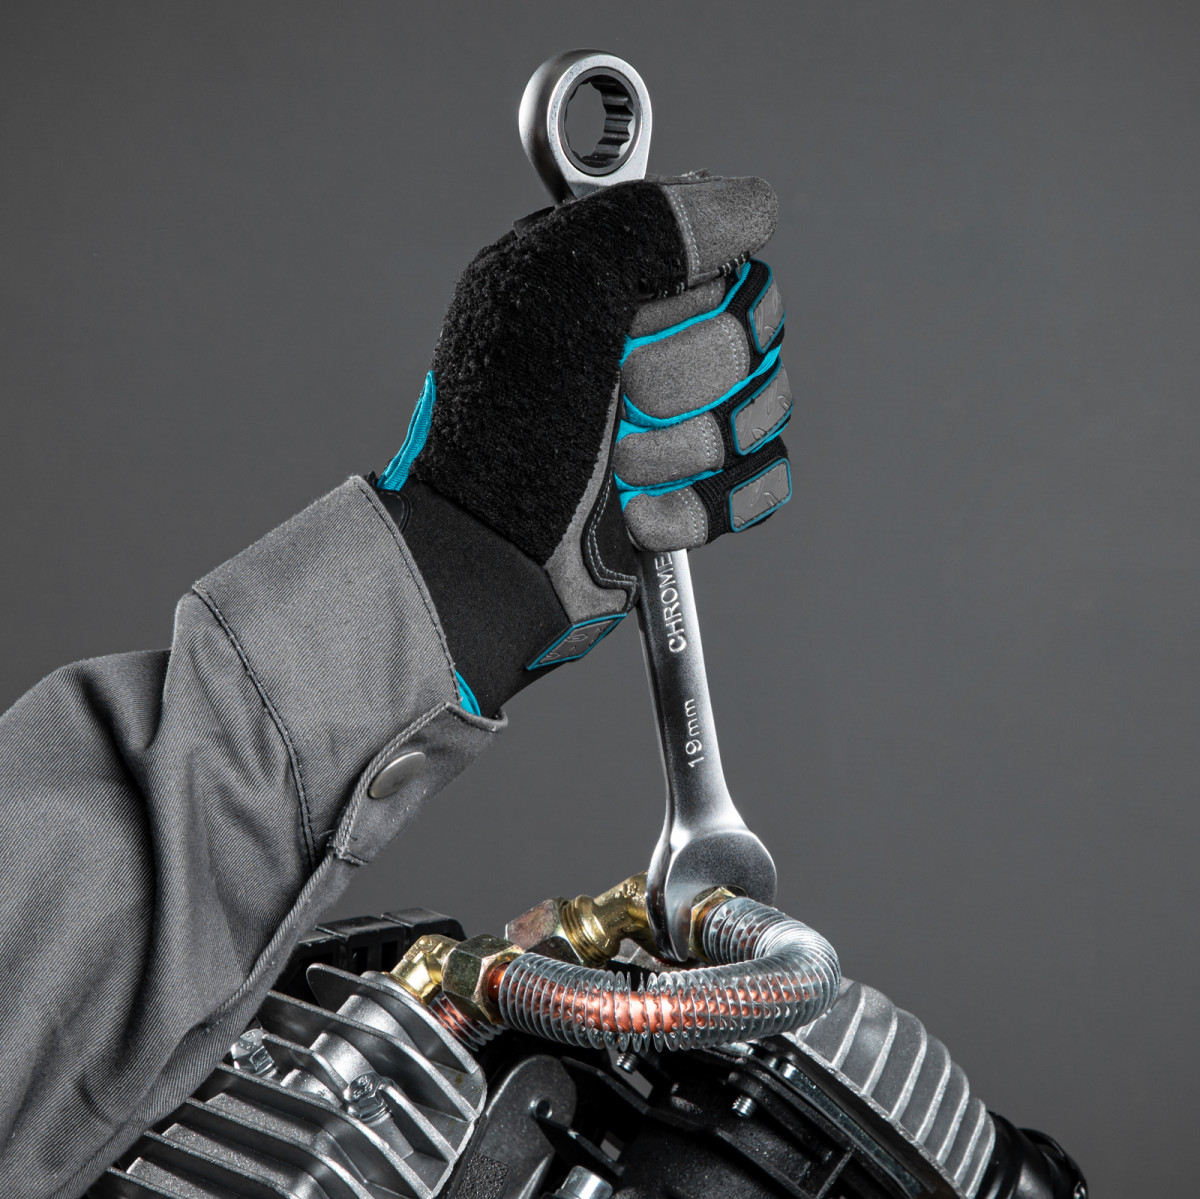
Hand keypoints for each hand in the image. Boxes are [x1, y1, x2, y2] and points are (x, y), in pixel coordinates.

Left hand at [374, 174, 789, 714]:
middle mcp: (649, 341)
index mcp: (614, 280)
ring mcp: (675, 419)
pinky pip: (763, 480)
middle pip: (754, 338)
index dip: (696, 302)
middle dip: (679, 384)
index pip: (729, 260)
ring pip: (763, 412)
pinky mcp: (692, 490)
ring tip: (613, 466)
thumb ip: (652, 220)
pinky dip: (705, 505)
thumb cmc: (502, 427)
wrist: (491, 556)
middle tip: (611, 401)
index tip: (630, 326)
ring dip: (680, 452)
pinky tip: (640, 514)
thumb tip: (753, 203)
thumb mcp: (555, 288)